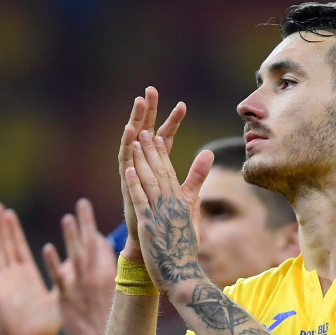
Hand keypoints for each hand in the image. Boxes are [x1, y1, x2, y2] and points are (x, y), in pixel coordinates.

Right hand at [0, 203, 60, 334]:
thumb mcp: (58, 296)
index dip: (13, 230)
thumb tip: (77, 265)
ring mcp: (3, 284)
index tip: (8, 212)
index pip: (18, 246)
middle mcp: (13, 276)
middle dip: (2, 226)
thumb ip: (65, 279)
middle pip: (5, 245)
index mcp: (27, 275)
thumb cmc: (44, 326)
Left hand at [43, 198, 116, 334]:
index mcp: (112, 274)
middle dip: (87, 222)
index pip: (104, 247)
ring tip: (67, 219)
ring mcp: (81, 285)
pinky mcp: (67, 297)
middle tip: (82, 204)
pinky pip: (59, 276)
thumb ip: (116, 277)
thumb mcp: (122, 297)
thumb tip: (119, 264)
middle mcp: (97, 275)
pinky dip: (53, 262)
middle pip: (91, 244)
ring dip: (71, 236)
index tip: (92, 222)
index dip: (97, 234)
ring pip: (75, 255)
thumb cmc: (113, 322)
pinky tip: (47, 249)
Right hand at [117, 87, 185, 262]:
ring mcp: (133, 173)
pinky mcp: (126, 183)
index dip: (173, 122)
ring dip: (135, 121)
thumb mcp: (187, 194)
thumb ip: (197, 174)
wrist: (152, 244)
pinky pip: (124, 159)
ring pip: (133, 141)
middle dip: (149, 112)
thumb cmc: (168, 222)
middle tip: (150, 90)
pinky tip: (129, 130)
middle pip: (146, 133)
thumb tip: (210, 155)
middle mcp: (143, 167)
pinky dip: (126, 144)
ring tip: (138, 103)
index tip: (182, 104)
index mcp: (158, 167)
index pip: (166, 138)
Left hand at [123, 129, 213, 294]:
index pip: (171, 174)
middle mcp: (172, 206)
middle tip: (144, 130)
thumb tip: (198, 186)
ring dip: (143, 161)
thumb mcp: (192, 221)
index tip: (156, 137)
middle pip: (161, 173)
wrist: (182, 276)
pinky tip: (129, 170)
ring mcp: (160, 215)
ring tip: (136, 143)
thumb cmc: (185, 252)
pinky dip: (135, 184)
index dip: (163, 154)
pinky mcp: (149, 226)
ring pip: (150, 182)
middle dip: (152, 151)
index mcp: (182, 204)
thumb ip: (194, 197)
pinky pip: (141, 201)